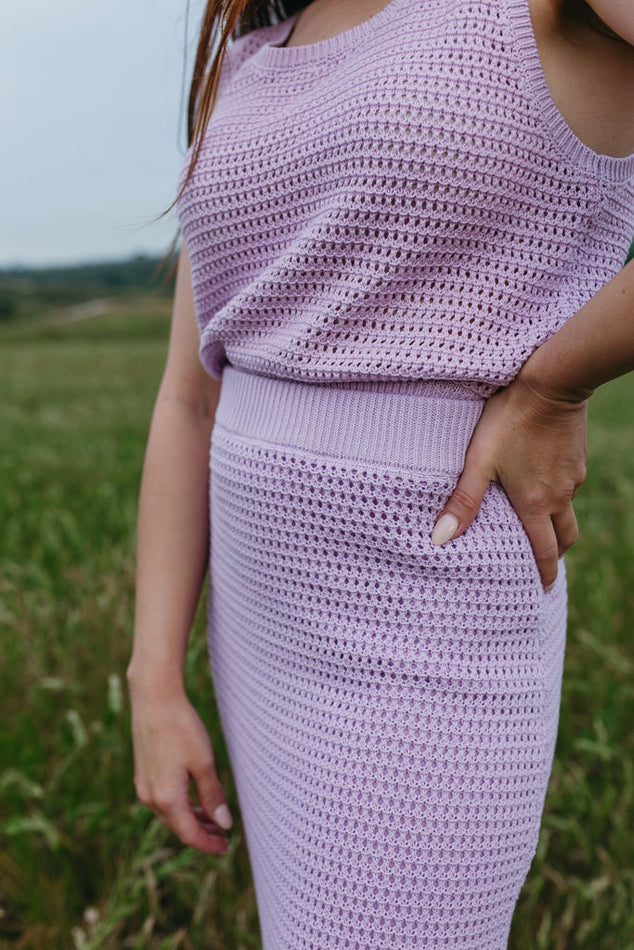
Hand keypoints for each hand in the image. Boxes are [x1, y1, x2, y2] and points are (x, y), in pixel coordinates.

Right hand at [128, 679, 232, 854]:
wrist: (154, 699)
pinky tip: (196, 800)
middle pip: (179, 827)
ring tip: (215, 819)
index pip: (190, 834)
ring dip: (192, 819)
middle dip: (203, 833)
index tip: (227, 847)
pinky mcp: (143, 774)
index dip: (209, 844)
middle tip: (225, 836)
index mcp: (167, 799)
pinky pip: (163, 800)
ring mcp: (144, 786)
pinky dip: (181, 805)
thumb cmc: (181, 728)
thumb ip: (213, 796)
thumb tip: (224, 824)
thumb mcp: (204, 763)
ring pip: (170, 814)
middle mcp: (150, 797)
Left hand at [430, 371, 588, 589]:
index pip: (544, 551)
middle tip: (544, 566)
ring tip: (541, 528)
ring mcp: (571, 477)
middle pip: (564, 538)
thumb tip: (440, 540)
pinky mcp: (576, 458)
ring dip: (557, 525)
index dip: (544, 574)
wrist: (551, 383)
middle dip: (555, 555)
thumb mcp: (479, 461)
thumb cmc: (508, 421)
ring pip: (567, 511)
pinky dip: (559, 496)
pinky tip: (543, 484)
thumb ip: (462, 501)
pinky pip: (569, 486)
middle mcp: (558, 496)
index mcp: (534, 504)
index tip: (545, 591)